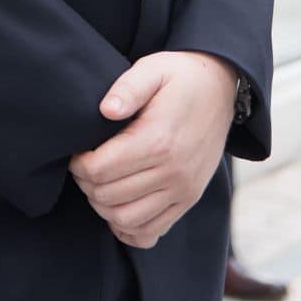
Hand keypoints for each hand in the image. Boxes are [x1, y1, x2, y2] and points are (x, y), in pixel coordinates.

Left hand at [69, 51, 238, 247]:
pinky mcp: (190, 198)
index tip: (80, 150)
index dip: (78, 164)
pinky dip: (130, 228)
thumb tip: (105, 110)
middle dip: (87, 183)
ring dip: (104, 206)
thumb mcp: (153, 69)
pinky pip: (151, 232)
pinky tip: (122, 207)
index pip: (98, 171)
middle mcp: (173, 171)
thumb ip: (127, 87)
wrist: (222, 86)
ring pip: (125, 219)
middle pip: (106, 197)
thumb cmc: (181, 77)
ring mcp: (184, 189)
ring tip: (104, 183)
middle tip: (89, 164)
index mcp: (158, 141)